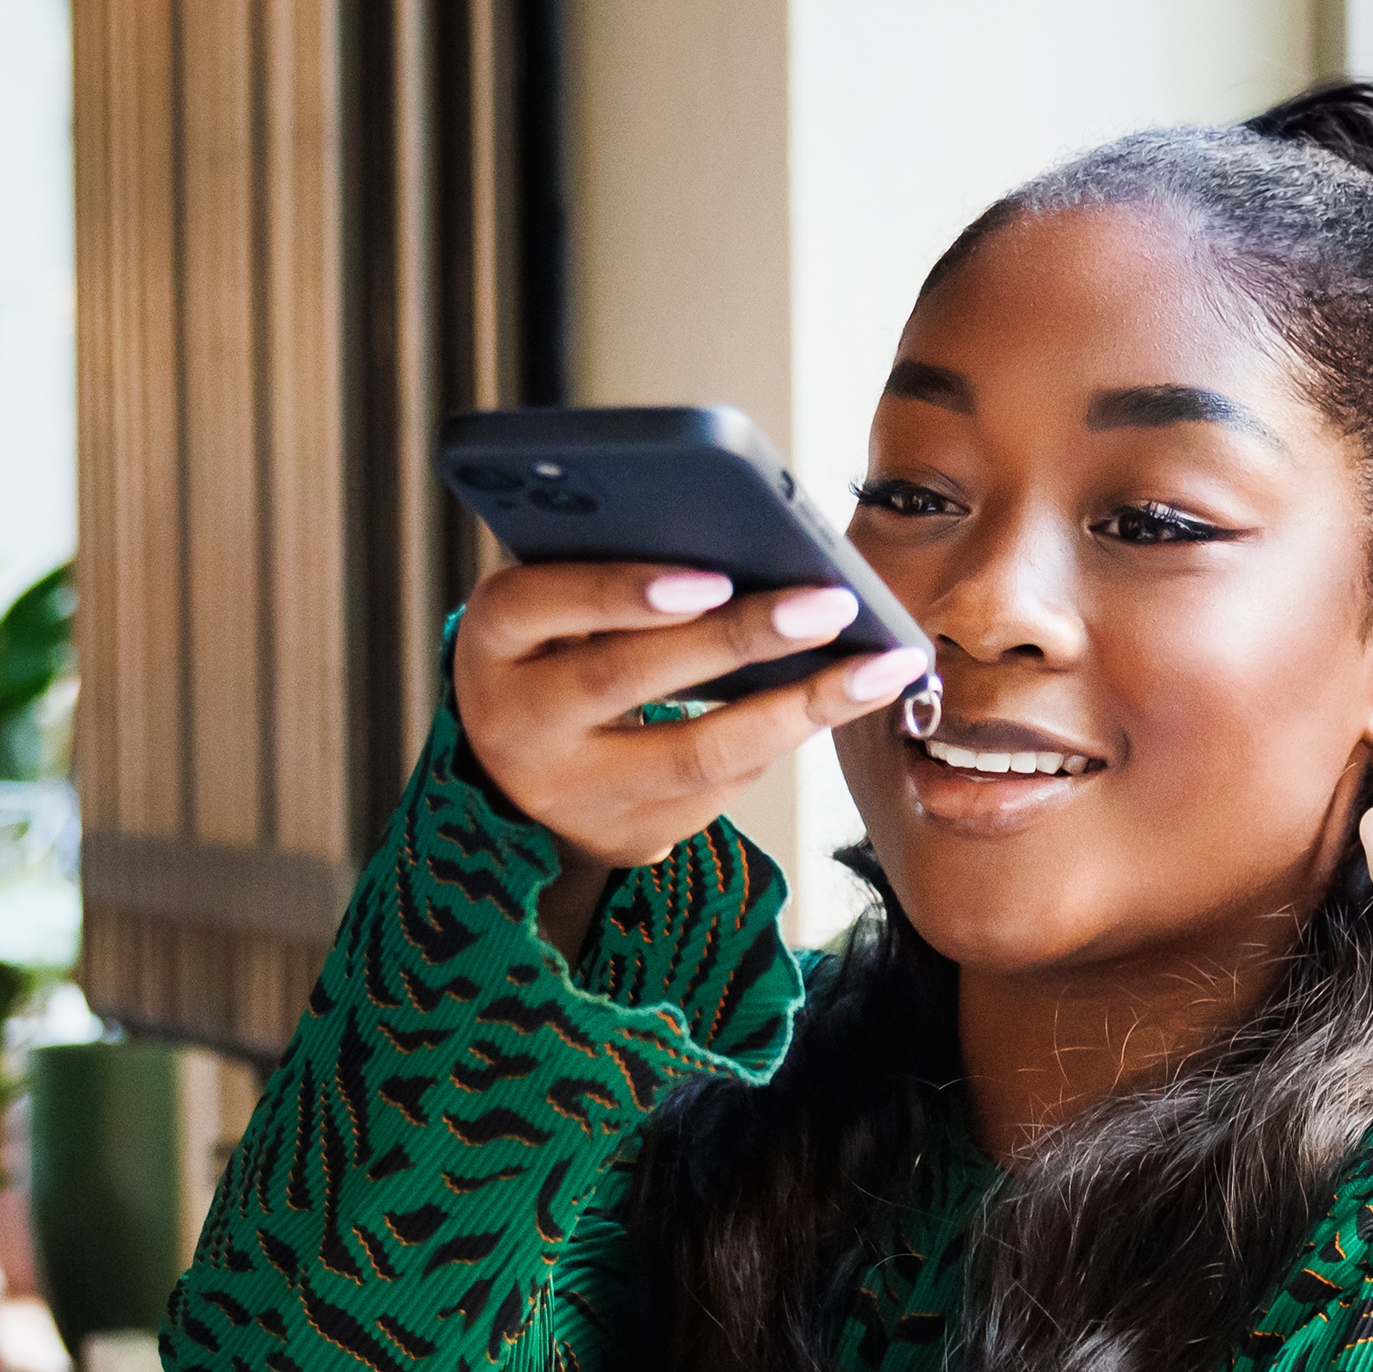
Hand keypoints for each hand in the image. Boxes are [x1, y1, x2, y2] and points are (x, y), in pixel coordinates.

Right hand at [452, 561, 930, 949]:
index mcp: (492, 639)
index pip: (542, 603)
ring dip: (798, 707)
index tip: (712, 575)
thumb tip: (746, 535)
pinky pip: (722, 786)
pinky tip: (844, 698)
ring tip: (880, 665)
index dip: (624, 591)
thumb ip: (610, 569)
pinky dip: (785, 735)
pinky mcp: (630, 835)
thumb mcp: (553, 605)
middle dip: (739, 636)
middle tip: (832, 601)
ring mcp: (573, 792)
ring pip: (693, 754)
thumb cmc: (556, 649)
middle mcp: (518, 723)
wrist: (518, 776)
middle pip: (628, 677)